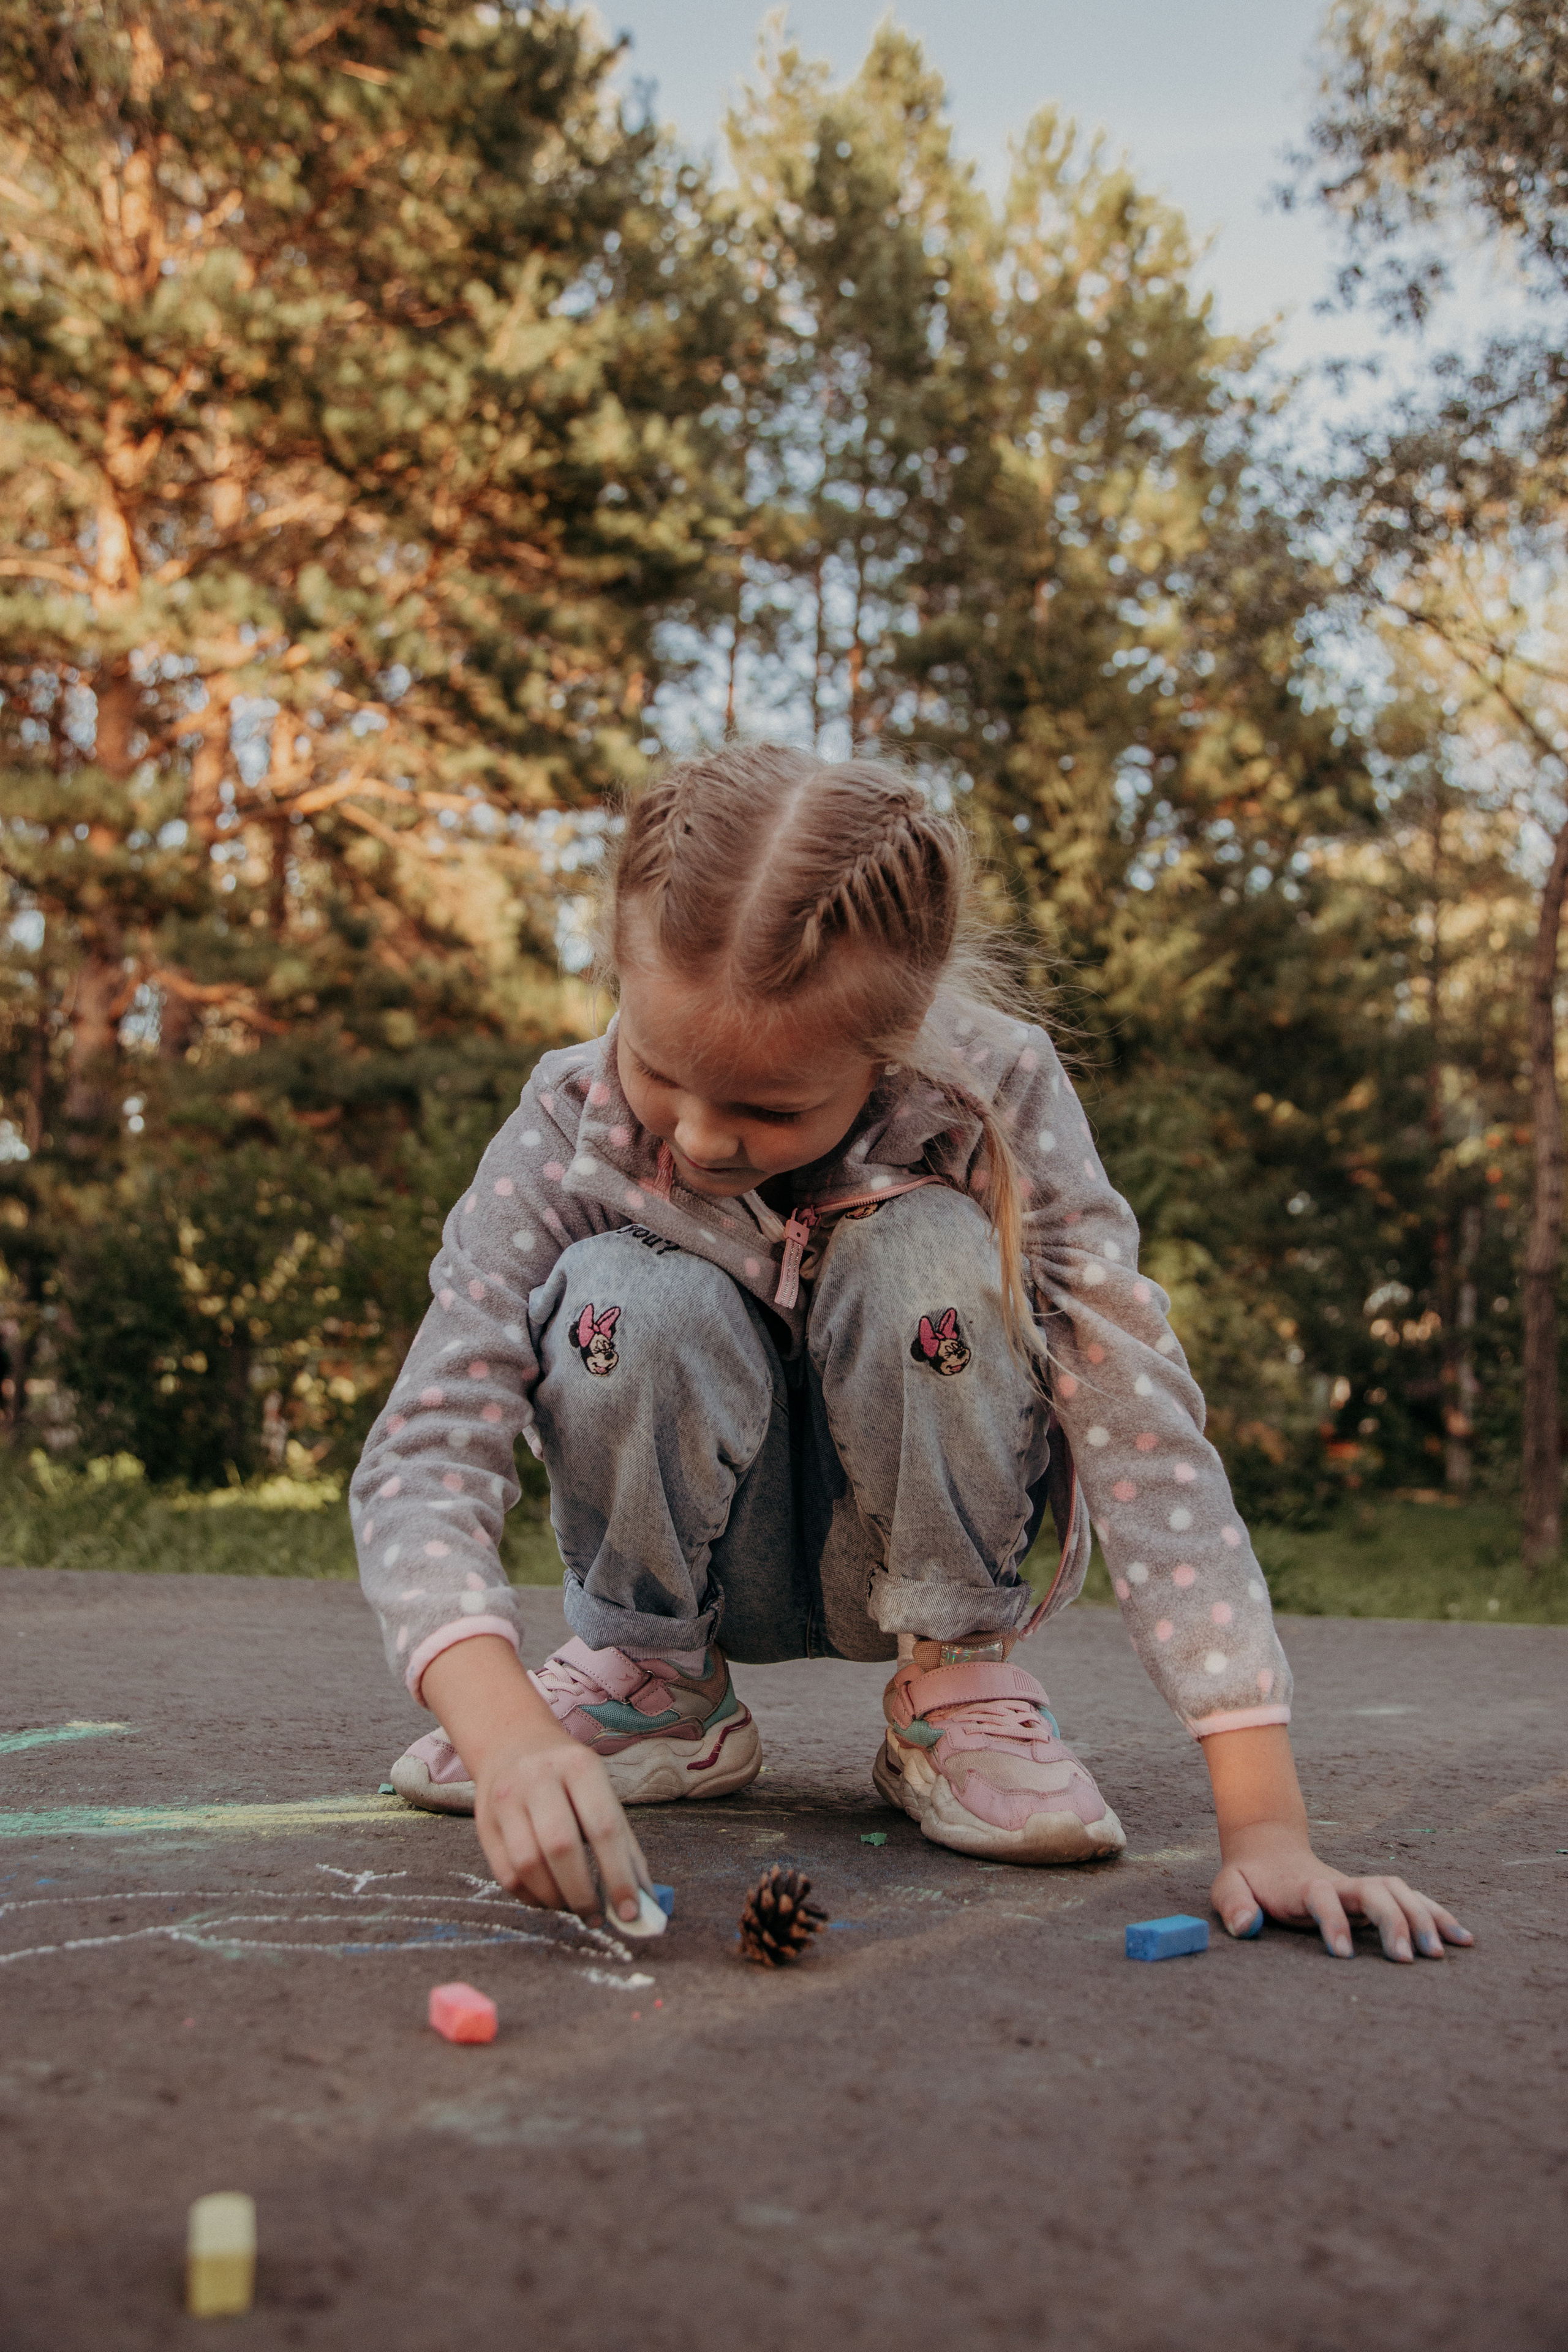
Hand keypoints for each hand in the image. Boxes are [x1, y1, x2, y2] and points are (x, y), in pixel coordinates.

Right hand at [474, 1725, 650, 1930]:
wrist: (512, 1743)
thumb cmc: (569, 1778)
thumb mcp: (601, 1792)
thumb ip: (623, 1845)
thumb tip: (642, 1902)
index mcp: (579, 1766)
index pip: (603, 1827)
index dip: (619, 1875)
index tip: (630, 1912)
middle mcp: (538, 1778)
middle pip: (561, 1848)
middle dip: (583, 1893)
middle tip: (597, 1917)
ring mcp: (506, 1799)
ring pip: (528, 1865)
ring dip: (555, 1899)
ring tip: (573, 1906)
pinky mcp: (484, 1823)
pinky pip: (506, 1875)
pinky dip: (532, 1897)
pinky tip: (548, 1897)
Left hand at [1212, 1818, 1472, 1959]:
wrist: (1270, 1851)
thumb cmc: (1250, 1878)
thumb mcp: (1229, 1886)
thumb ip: (1233, 1904)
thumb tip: (1246, 1926)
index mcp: (1304, 1884)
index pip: (1322, 1897)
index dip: (1331, 1922)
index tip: (1341, 1955)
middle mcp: (1339, 1882)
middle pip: (1374, 1890)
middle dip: (1392, 1922)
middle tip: (1404, 1961)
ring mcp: (1361, 1886)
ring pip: (1400, 1892)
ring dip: (1423, 1918)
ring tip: (1442, 1954)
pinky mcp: (1376, 1895)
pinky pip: (1414, 1900)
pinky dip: (1439, 1915)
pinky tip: (1464, 1939)